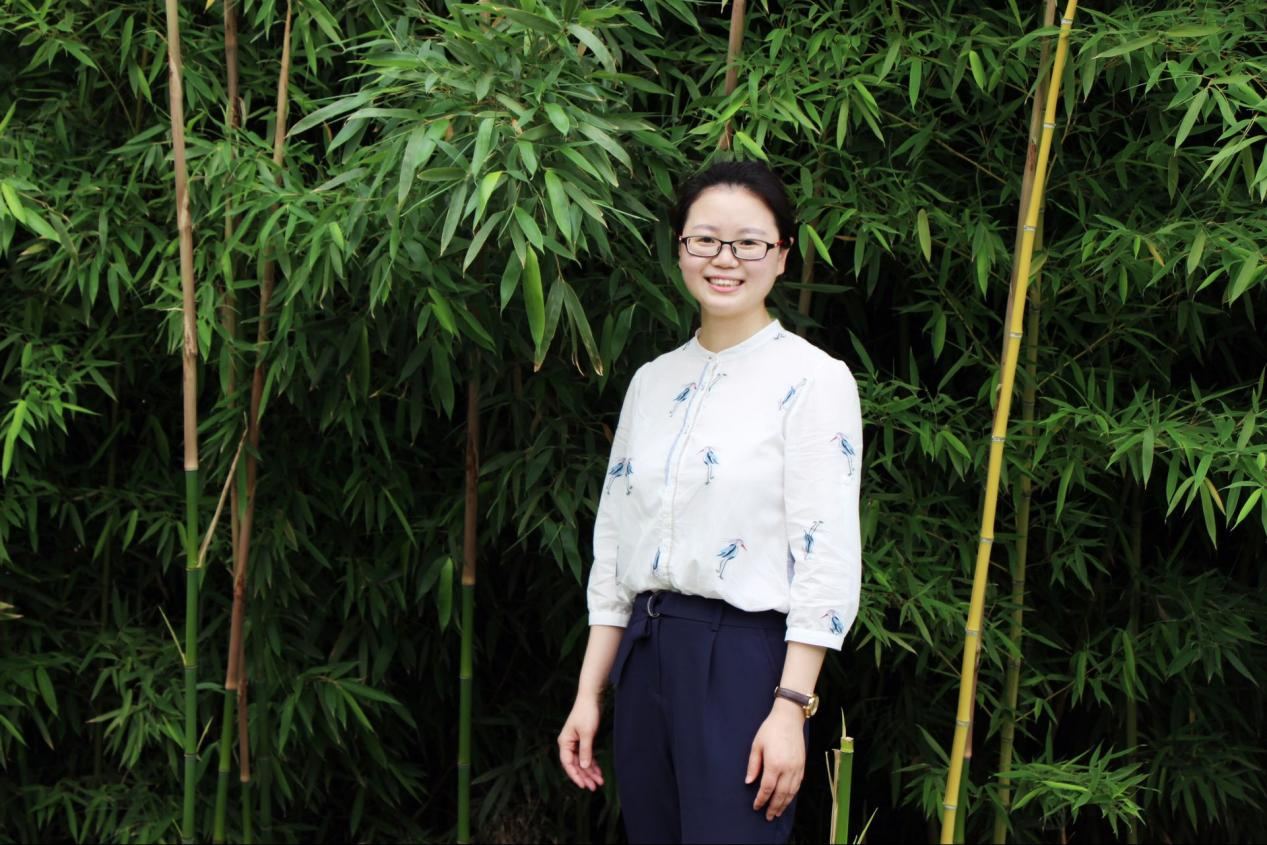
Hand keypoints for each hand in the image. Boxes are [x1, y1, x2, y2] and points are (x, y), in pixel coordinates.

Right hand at [558, 693, 604, 790]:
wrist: (591, 698)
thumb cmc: (587, 713)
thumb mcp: (587, 733)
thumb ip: (586, 751)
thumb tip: (585, 767)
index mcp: (565, 742)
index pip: (568, 764)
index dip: (575, 775)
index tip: (584, 785)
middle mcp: (568, 744)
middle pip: (576, 765)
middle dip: (585, 776)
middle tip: (594, 787)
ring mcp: (576, 742)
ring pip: (582, 762)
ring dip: (590, 772)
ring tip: (599, 782)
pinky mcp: (583, 740)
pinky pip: (587, 756)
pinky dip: (593, 764)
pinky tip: (599, 772)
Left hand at [745, 699, 805, 820]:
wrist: (789, 718)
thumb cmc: (770, 729)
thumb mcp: (757, 745)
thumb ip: (753, 765)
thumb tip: (749, 782)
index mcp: (774, 763)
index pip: (767, 788)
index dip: (761, 799)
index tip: (756, 806)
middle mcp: (788, 768)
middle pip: (781, 794)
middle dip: (773, 807)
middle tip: (768, 816)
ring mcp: (797, 768)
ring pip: (791, 792)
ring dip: (784, 804)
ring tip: (777, 812)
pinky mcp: (802, 765)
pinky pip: (798, 785)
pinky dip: (792, 795)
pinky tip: (787, 799)